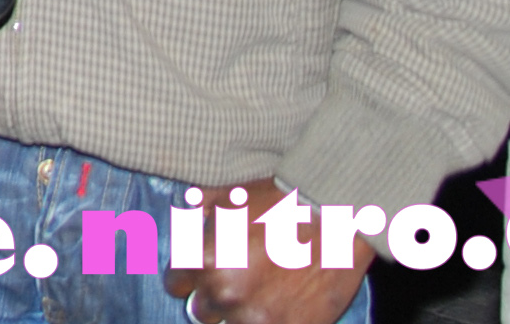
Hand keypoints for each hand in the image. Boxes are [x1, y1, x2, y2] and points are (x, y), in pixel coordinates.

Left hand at [166, 183, 374, 323]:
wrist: (334, 217)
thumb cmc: (279, 203)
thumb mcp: (226, 199)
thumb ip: (197, 216)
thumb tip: (185, 219)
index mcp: (202, 262)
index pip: (176, 285)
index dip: (188, 279)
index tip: (203, 276)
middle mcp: (224, 294)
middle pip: (202, 311)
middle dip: (215, 298)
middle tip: (238, 284)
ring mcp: (257, 318)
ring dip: (243, 313)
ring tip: (262, 294)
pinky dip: (273, 321)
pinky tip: (282, 305)